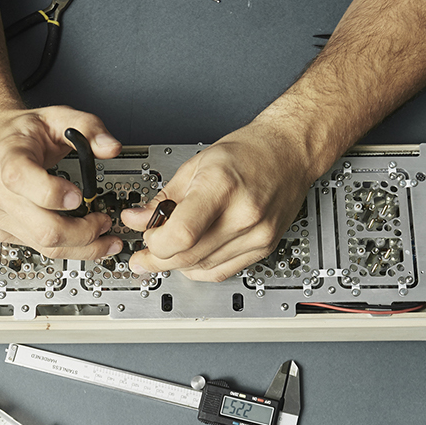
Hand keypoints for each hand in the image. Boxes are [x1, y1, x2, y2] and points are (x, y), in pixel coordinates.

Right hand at [0, 105, 123, 259]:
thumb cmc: (18, 133)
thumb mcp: (56, 117)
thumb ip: (88, 127)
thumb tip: (110, 147)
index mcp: (7, 159)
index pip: (23, 181)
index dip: (55, 194)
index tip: (80, 196)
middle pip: (44, 229)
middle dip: (84, 232)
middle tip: (104, 223)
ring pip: (44, 246)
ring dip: (81, 246)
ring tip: (103, 236)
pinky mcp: (0, 230)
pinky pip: (38, 248)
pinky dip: (66, 247)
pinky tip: (80, 238)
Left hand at [121, 120, 318, 280]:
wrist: (289, 153)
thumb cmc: (247, 153)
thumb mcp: (196, 165)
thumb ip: (162, 197)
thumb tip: (136, 219)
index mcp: (222, 186)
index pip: (181, 234)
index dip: (155, 243)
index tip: (146, 236)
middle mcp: (243, 214)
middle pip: (189, 256)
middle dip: (157, 260)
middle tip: (143, 256)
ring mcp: (257, 235)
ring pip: (202, 268)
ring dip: (177, 264)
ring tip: (167, 250)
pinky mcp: (264, 248)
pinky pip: (222, 272)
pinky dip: (199, 268)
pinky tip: (189, 258)